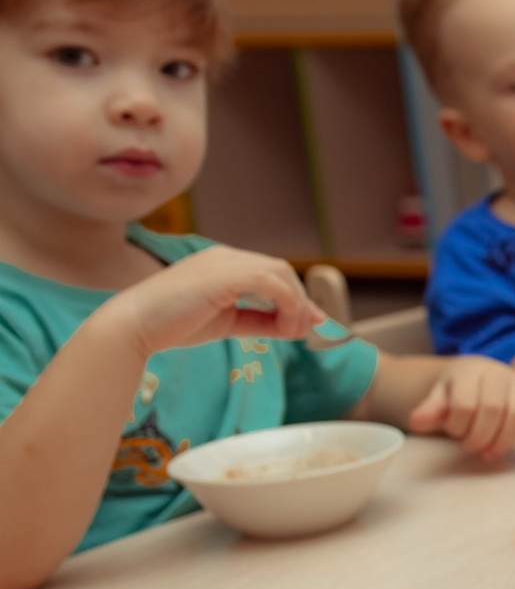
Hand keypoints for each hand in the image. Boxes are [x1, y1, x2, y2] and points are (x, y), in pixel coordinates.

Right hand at [98, 245, 324, 361]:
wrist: (133, 326)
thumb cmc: (172, 325)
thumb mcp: (227, 323)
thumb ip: (259, 321)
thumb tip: (295, 327)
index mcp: (222, 264)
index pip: (271, 272)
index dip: (295, 296)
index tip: (309, 322)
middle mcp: (224, 257)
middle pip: (280, 270)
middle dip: (300, 300)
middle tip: (304, 330)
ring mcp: (223, 262)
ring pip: (279, 273)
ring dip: (295, 304)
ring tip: (292, 331)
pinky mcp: (222, 275)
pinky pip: (269, 281)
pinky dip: (286, 301)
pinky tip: (285, 325)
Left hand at [409, 356, 514, 456]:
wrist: (474, 374)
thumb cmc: (455, 392)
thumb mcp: (438, 398)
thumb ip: (429, 410)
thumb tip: (417, 422)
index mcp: (470, 371)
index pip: (465, 404)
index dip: (458, 427)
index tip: (453, 434)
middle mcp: (498, 373)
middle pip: (493, 409)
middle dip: (480, 436)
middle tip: (471, 449)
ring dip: (505, 439)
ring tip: (491, 453)